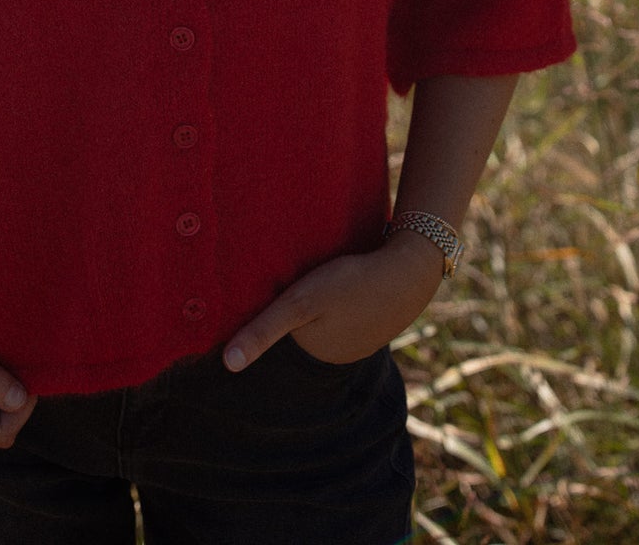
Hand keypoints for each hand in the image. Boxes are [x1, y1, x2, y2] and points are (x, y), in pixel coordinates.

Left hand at [221, 231, 444, 370]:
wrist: (410, 274)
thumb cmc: (351, 285)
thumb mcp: (301, 302)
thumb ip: (264, 330)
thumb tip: (228, 365)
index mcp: (312, 352)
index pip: (274, 334)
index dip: (261, 313)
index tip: (248, 291)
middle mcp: (332, 354)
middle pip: (297, 329)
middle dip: (287, 310)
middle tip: (276, 274)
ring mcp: (354, 340)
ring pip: (319, 322)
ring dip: (313, 306)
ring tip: (301, 274)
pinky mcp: (369, 322)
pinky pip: (341, 314)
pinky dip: (335, 302)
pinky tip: (334, 282)